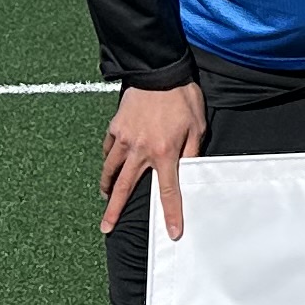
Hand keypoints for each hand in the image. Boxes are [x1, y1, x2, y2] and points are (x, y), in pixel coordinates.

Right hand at [99, 79, 204, 238]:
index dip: (171, 213)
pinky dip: (108, 158)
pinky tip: (109, 164)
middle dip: (115, 210)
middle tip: (106, 227)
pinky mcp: (116, 127)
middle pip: (126, 188)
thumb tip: (191, 170)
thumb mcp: (198, 125)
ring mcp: (125, 139)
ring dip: (108, 186)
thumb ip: (193, 151)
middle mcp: (141, 151)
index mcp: (165, 153)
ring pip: (112, 169)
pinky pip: (109, 148)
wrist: (159, 72)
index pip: (169, 191)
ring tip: (106, 197)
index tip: (171, 232)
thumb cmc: (182, 97)